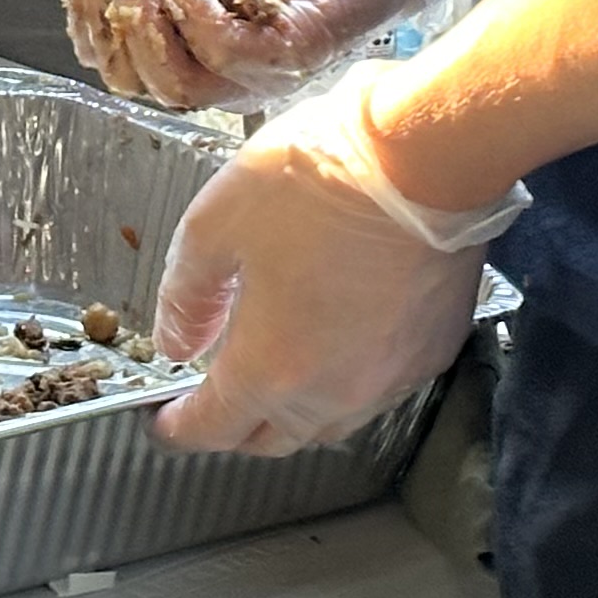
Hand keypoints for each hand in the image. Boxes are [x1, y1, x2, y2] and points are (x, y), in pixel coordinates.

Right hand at [64, 0, 465, 111]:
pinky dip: (190, 1)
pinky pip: (220, 50)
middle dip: (106, 13)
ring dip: (143, 14)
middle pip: (133, 80)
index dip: (85, 8)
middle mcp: (222, 73)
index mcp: (193, 46)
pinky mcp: (290, 58)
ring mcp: (256, 73)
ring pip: (172, 83)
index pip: (116, 59)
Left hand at [151, 75, 517, 457]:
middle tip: (213, 398)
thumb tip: (176, 344)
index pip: (216, 427)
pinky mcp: (431, 354)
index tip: (166, 421)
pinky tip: (334, 343)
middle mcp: (334, 392)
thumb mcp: (215, 223)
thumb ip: (187, 296)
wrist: (423, 159)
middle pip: (273, 439)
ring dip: (291, 411)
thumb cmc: (312, 182)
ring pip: (328, 424)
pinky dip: (344, 382)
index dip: (182, 429)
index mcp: (271, 367)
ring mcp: (390, 378)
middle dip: (235, 427)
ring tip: (271, 371)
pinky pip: (376, 391)